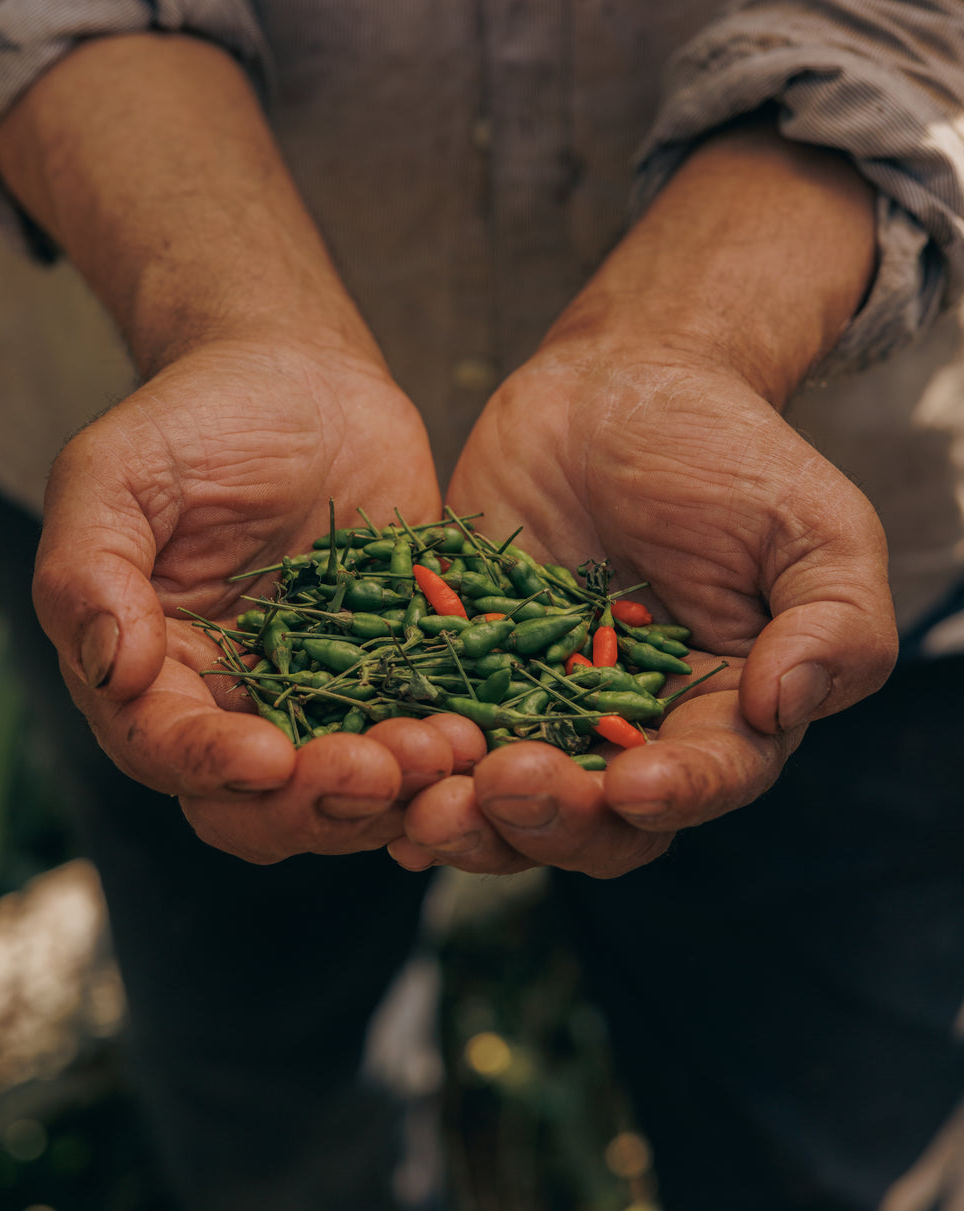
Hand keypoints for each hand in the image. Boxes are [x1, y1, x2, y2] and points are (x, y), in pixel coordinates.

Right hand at [32, 335, 477, 860]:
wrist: (305, 378)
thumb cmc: (196, 417)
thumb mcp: (117, 472)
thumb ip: (89, 568)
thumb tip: (114, 670)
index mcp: (152, 674)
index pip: (166, 751)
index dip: (212, 766)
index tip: (269, 758)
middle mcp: (232, 707)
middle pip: (259, 806)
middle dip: (316, 802)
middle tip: (377, 769)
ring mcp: (320, 701)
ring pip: (349, 789)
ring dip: (395, 788)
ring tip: (445, 747)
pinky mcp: (394, 679)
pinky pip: (419, 735)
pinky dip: (446, 750)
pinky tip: (479, 731)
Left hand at [387, 346, 895, 879]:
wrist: (615, 387)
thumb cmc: (727, 453)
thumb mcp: (813, 527)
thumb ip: (833, 622)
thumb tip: (783, 708)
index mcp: (719, 718)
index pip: (705, 781)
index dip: (673, 795)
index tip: (634, 783)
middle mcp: (627, 736)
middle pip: (595, 823)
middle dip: (552, 822)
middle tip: (508, 785)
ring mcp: (538, 712)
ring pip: (504, 804)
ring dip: (467, 819)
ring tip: (428, 802)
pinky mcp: (463, 677)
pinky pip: (432, 739)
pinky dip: (404, 769)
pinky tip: (376, 777)